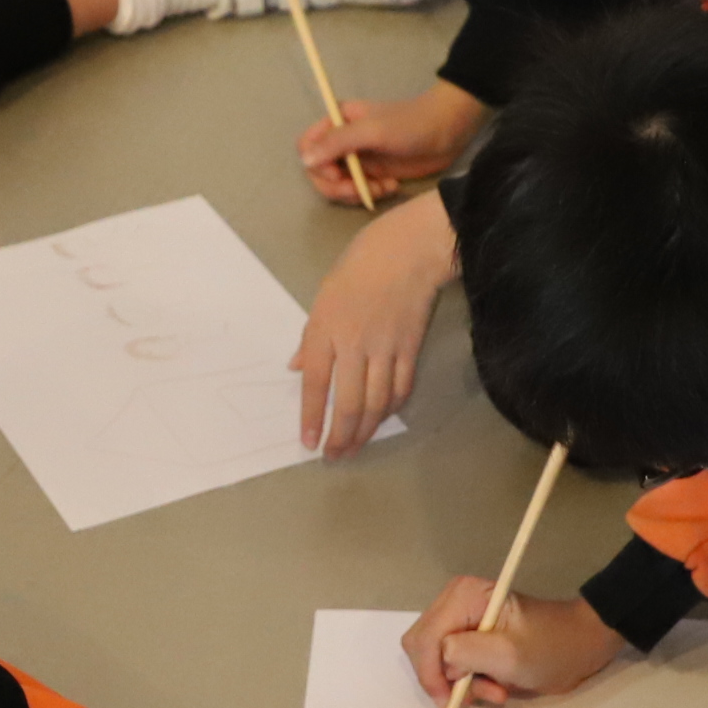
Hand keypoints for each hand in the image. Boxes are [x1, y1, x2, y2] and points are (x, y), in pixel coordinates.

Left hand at [291, 192, 455, 455]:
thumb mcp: (323, 296)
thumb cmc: (359, 265)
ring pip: (376, 403)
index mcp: (325, 330)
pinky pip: (401, 388)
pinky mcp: (411, 349)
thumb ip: (310, 338)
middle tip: (335, 457)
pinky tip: (381, 418)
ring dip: (365, 431)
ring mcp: (386, 349)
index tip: (309, 444)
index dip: (311, 418)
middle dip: (341, 436)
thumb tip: (295, 368)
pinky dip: (390, 409)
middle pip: (348, 403)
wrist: (409, 249)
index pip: (314, 384)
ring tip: (355, 448)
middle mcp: (354, 345)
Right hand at [296, 78, 486, 208]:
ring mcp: (358, 159)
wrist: (449, 130)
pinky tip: (392, 187)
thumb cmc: (411, 124)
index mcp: (337, 122)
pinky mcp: (374, 173)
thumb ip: (338, 143)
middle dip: (338, 187)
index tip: (338, 174)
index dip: (317, 165)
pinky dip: (371, 194)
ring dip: (356, 192)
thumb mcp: (373, 131)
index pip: (307, 146)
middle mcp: (343, 140)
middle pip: (319, 172)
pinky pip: (359, 191)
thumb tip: (305, 161)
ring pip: (338, 186)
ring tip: (382, 188)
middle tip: (361, 190)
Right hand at [401, 584, 621, 707]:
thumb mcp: (510, 655)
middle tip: (475, 695)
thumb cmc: (552, 648)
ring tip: (493, 691)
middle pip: (422, 647)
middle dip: (445, 678)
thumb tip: (440, 660)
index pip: (425, 638)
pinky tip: (493, 686)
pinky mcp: (467, 633)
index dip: (431, 674)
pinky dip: (466, 680)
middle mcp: (454, 600)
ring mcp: (459, 616)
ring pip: (433, 657)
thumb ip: (466, 653)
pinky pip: (449, 661)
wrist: (582, 645)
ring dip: (459, 682)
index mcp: (464, 596)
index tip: (449, 702)